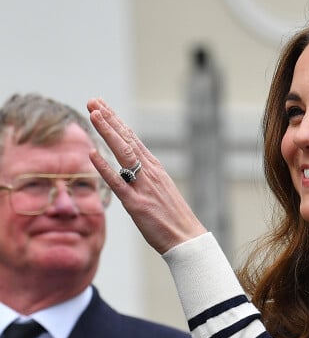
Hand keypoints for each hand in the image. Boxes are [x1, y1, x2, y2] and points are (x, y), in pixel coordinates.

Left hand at [87, 98, 206, 253]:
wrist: (187, 237)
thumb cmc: (173, 217)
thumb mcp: (161, 191)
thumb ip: (146, 178)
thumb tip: (132, 169)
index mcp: (155, 169)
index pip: (133, 139)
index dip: (116, 121)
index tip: (102, 106)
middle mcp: (150, 172)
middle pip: (127, 140)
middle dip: (109, 119)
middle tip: (94, 100)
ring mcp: (144, 186)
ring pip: (124, 154)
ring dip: (108, 133)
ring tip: (94, 115)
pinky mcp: (137, 204)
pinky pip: (118, 183)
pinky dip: (105, 168)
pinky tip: (92, 154)